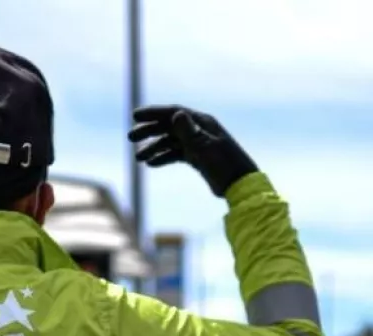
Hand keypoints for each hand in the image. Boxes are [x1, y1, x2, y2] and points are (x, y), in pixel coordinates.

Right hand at [129, 105, 258, 196]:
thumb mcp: (206, 148)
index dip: (153, 113)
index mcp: (202, 122)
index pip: (173, 113)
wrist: (242, 186)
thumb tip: (176, 114)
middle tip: (130, 138)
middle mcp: (199, 130)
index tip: (135, 116)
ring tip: (138, 158)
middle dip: (149, 131)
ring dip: (154, 148)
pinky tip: (151, 164)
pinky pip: (176, 154)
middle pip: (169, 126)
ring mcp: (198, 144)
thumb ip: (189, 132)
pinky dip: (164, 157)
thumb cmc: (226, 165)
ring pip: (171, 142)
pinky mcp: (198, 158)